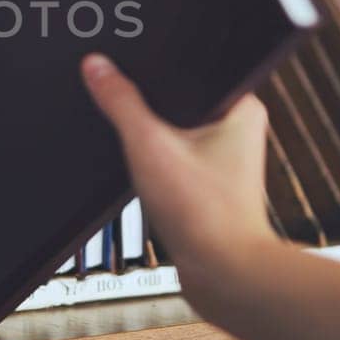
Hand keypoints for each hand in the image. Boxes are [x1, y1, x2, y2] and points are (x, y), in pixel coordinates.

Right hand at [81, 52, 276, 301]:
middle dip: (152, 114)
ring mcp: (225, 156)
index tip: (130, 73)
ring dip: (154, 143)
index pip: (191, 67)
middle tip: (144, 134)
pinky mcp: (210, 181)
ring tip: (153, 163)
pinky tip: (153, 181)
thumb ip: (121, 101)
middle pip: (177, 100)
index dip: (156, 72)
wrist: (222, 273)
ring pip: (173, 131)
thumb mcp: (149, 146)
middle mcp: (239, 127)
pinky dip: (158, 166)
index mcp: (241, 105)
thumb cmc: (207, 215)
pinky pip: (174, 158)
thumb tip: (98, 67)